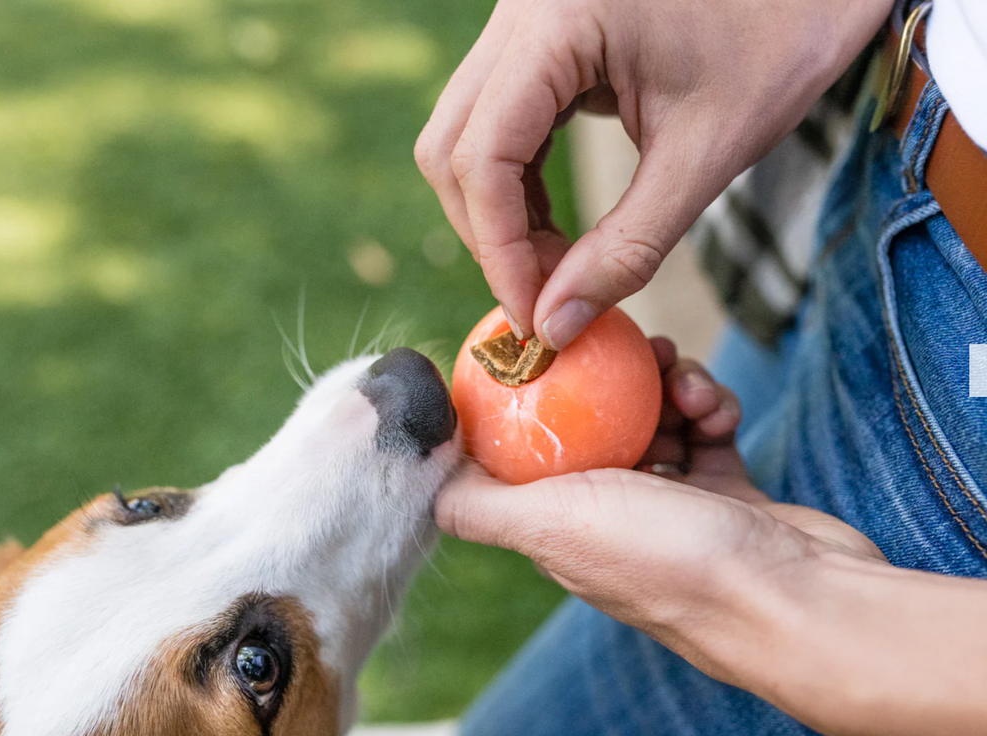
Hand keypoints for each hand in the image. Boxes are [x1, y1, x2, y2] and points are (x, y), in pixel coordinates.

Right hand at [416, 0, 892, 348]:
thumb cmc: (782, 39)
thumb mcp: (706, 153)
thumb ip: (628, 248)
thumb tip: (556, 325)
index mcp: (558, 20)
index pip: (482, 157)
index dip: (499, 251)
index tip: (534, 320)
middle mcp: (520, 9)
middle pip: (451, 147)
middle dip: (489, 236)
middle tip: (543, 299)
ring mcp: (523, 20)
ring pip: (465, 137)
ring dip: (499, 215)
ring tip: (556, 269)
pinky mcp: (539, 38)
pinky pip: (498, 124)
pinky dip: (518, 186)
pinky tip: (557, 229)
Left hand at [435, 339, 883, 680]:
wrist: (796, 600)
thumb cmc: (670, 561)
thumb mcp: (553, 523)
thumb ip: (481, 504)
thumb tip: (428, 476)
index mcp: (559, 525)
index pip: (527, 448)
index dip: (529, 397)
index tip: (544, 348)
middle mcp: (608, 517)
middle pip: (591, 424)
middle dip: (607, 381)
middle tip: (635, 349)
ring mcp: (669, 506)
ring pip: (651, 417)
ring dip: (667, 387)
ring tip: (686, 379)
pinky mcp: (723, 493)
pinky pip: (704, 429)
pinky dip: (710, 407)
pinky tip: (719, 408)